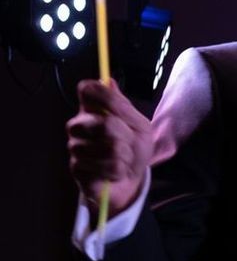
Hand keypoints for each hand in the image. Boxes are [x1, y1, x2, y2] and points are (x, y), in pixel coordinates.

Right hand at [66, 79, 152, 216]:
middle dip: (127, 136)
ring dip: (125, 156)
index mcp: (93, 110)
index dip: (105, 97)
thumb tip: (108, 81)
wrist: (130, 179)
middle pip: (106, 122)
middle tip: (128, 144)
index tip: (120, 111)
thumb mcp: (139, 125)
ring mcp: (75, 146)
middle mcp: (79, 124)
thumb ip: (123, 105)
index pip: (88, 90)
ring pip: (109, 146)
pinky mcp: (76, 167)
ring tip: (122, 159)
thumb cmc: (134, 148)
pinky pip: (107, 166)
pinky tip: (115, 172)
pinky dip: (119, 170)